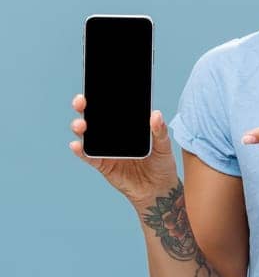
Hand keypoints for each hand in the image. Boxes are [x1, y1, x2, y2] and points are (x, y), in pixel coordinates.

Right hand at [68, 93, 179, 207]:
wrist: (157, 189)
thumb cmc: (162, 164)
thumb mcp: (164, 146)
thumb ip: (159, 131)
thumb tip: (156, 114)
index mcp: (127, 126)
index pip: (112, 108)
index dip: (102, 97)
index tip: (96, 86)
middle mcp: (113, 135)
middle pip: (94, 117)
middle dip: (84, 107)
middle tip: (81, 101)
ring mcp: (106, 149)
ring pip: (87, 135)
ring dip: (80, 127)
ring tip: (81, 125)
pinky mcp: (102, 164)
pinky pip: (88, 156)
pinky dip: (80, 150)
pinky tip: (77, 145)